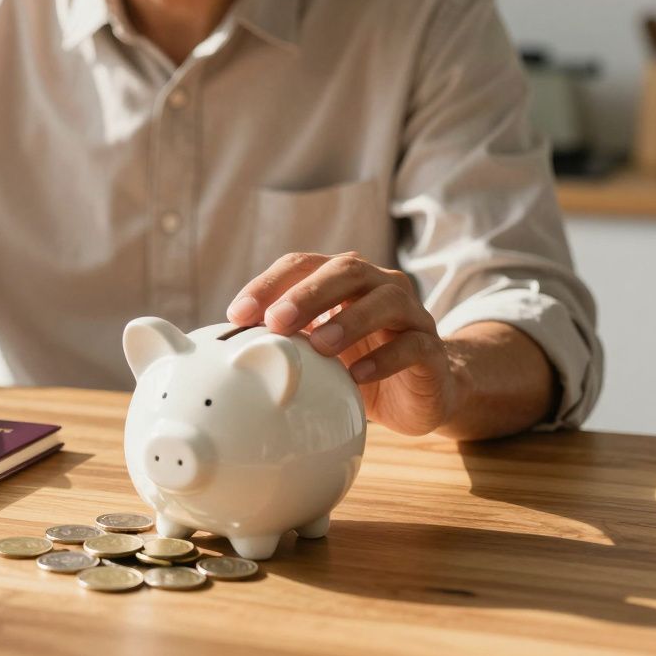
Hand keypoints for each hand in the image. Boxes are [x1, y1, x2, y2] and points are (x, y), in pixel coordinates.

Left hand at [226, 252, 469, 435]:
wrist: (418, 391)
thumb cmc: (355, 363)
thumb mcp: (312, 350)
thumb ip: (281, 338)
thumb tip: (225, 345)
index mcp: (341, 279)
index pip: (300, 264)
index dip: (268, 284)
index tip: (237, 314)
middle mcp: (377, 285)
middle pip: (344, 271)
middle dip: (307, 294)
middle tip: (276, 322)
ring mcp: (409, 313)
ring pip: (384, 300)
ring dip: (349, 321)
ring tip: (319, 347)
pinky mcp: (430, 348)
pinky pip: (412, 345)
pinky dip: (384, 359)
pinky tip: (357, 377)